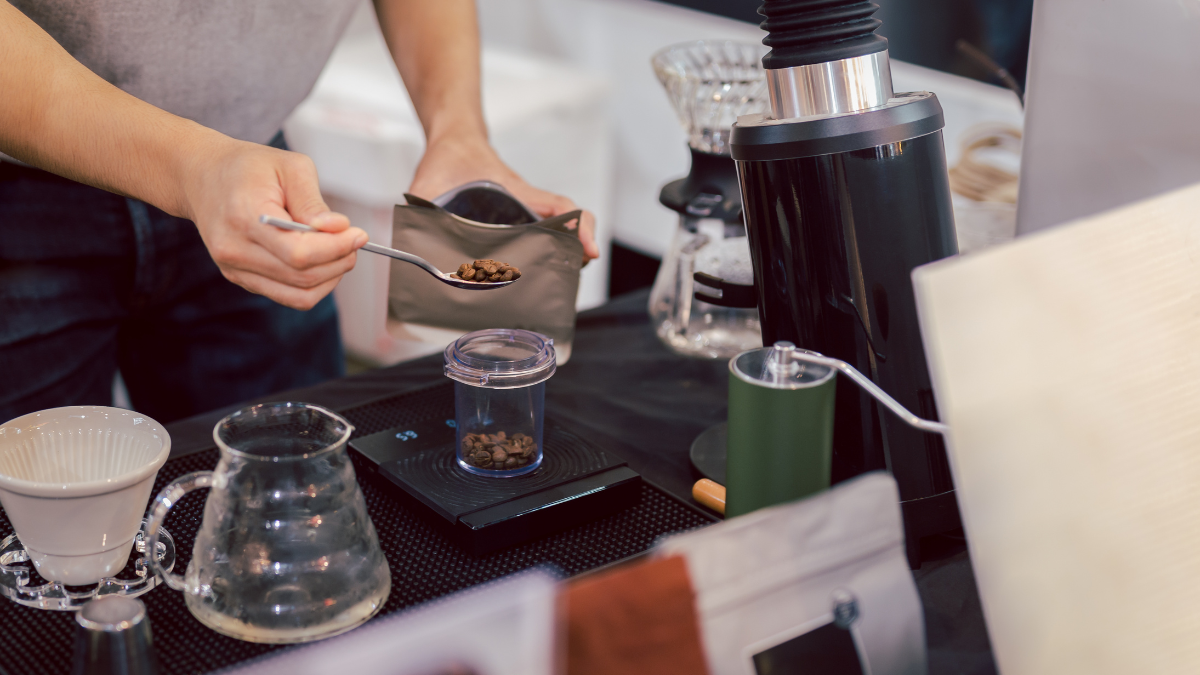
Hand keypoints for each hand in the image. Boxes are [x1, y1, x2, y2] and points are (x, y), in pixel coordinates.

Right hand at [180, 139, 367, 309]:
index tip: (358, 234)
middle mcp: (234, 249)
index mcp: (245, 217)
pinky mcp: (240, 278)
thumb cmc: (248, 167)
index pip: (299, 253)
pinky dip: (313, 284)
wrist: (203, 177)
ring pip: (298, 294)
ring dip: (330, 277)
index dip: (336, 248)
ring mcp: (234, 269)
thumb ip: (313, 201)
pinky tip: (321, 261)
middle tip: (354, 240)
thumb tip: (338, 229)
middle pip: (302, 276)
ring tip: (340, 251)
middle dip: (339, 261)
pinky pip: (288, 296)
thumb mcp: (289, 166)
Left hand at [408, 135, 599, 263]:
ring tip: (553, 287)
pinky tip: (527, 279)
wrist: (453, 142)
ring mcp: (525, 214)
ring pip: (557, 236)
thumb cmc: (448, 158)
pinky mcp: (516, 221)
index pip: (561, 207)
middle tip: (569, 281)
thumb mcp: (429, 182)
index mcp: (517, 193)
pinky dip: (544, 256)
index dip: (581, 228)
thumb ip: (418, 203)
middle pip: (567, 229)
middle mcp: (528, 205)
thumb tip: (405, 230)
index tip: (588, 251)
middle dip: (574, 255)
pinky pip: (539, 238)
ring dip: (561, 258)